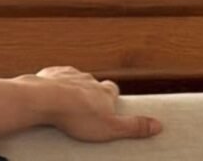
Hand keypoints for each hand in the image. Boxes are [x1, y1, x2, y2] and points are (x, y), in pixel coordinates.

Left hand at [26, 66, 162, 141]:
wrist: (43, 99)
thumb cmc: (76, 116)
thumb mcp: (110, 128)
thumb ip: (134, 127)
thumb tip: (159, 125)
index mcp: (103, 91)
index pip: (112, 90)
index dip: (111, 98)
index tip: (109, 105)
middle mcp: (87, 78)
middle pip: (93, 83)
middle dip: (91, 92)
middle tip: (86, 107)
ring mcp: (67, 74)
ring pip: (73, 78)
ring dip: (72, 87)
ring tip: (67, 102)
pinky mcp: (49, 74)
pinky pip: (54, 76)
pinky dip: (54, 84)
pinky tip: (50, 93)